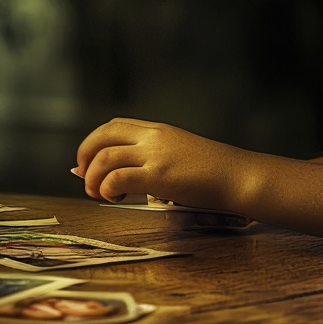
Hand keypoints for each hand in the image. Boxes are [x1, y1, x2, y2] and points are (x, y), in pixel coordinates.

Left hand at [74, 118, 252, 210]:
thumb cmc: (213, 172)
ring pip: (106, 157)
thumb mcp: (180, 153)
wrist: (239, 176)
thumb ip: (153, 159)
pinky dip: (108, 188)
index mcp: (157, 130)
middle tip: (83, 178)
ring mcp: (156, 155)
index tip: (87, 162)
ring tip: (97, 193)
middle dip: (85, 156)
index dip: (93, 143)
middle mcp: (153, 137)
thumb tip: (122, 177)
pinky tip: (114, 197)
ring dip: (93, 176)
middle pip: (103, 136)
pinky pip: (119, 177)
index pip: (113, 126)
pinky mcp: (160, 175)